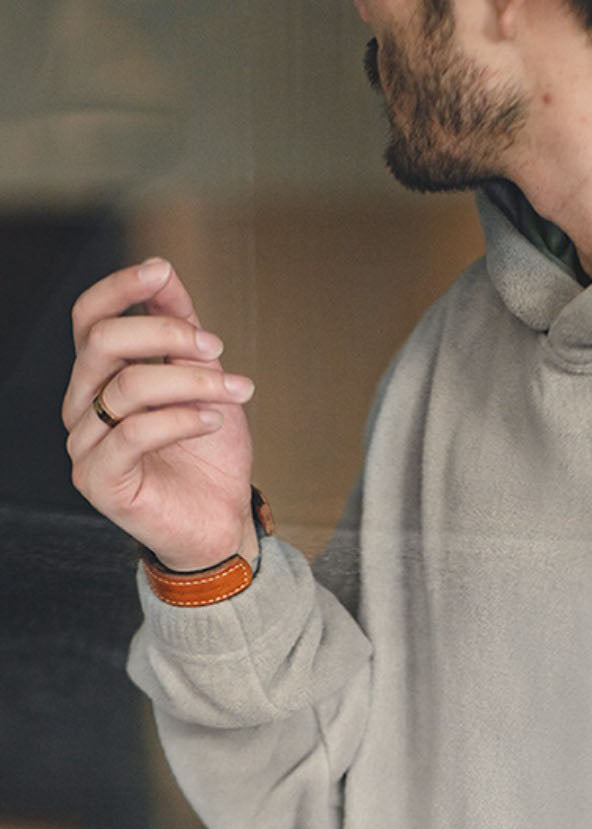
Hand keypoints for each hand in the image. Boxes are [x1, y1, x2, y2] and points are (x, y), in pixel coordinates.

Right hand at [62, 258, 258, 570]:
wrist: (220, 522)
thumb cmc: (207, 456)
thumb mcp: (203, 382)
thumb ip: (180, 333)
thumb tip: (165, 273)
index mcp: (99, 379)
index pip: (87, 319)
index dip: (120, 288)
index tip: (163, 270)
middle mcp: (81, 407)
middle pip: (103, 343)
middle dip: (167, 335)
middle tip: (217, 349)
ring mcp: (85, 445)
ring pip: (127, 387)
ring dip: (192, 382)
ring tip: (236, 392)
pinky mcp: (99, 479)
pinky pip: (134, 432)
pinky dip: (181, 419)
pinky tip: (213, 421)